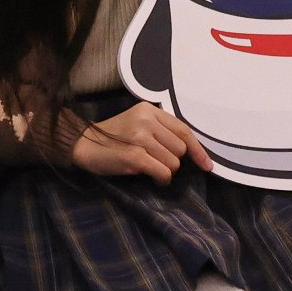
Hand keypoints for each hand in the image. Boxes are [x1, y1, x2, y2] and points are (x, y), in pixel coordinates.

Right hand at [71, 103, 203, 181]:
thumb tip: (190, 151)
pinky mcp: (134, 156)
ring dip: (166, 171)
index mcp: (149, 111)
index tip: (207, 165)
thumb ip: (160, 130)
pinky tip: (153, 179)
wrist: (84, 144)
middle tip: (156, 162)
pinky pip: (163, 173)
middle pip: (180, 149)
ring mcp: (140, 138)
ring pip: (173, 163)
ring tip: (150, 168)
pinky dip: (161, 179)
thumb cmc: (113, 137)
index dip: (198, 150)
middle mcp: (146, 121)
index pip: (183, 130)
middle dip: (173, 161)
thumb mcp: (137, 124)